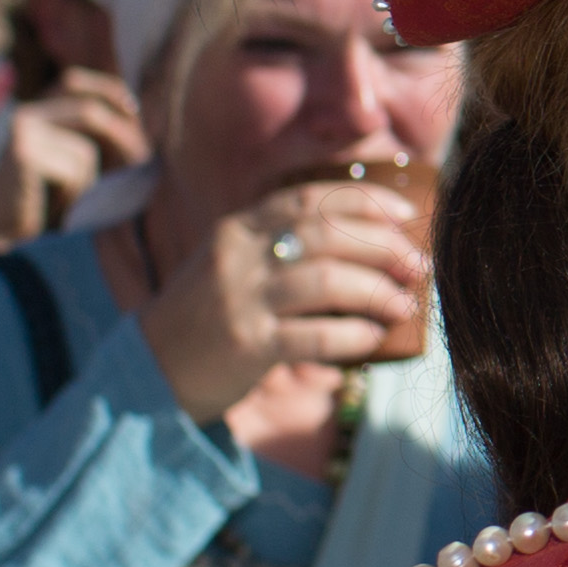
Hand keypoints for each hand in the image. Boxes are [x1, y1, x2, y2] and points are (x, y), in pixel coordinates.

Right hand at [136, 175, 431, 422]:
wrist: (150, 368)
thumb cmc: (209, 315)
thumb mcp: (235, 264)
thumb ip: (283, 245)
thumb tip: (371, 243)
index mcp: (237, 228)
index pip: (309, 198)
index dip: (364, 200)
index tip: (406, 213)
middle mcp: (238, 256)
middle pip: (326, 234)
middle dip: (382, 246)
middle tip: (417, 264)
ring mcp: (241, 300)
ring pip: (326, 281)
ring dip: (377, 291)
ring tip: (404, 304)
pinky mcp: (247, 345)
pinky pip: (315, 336)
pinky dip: (353, 335)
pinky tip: (375, 339)